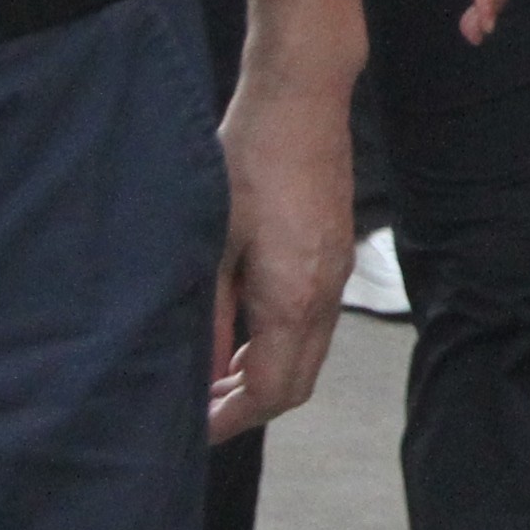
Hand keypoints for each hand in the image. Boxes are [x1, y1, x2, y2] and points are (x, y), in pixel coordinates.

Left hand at [210, 71, 351, 440]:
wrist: (301, 100)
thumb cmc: (248, 160)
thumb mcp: (211, 242)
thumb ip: (208, 315)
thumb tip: (200, 372)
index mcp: (294, 297)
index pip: (272, 391)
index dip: (231, 420)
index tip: (192, 429)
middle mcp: (326, 293)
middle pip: (298, 383)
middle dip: (250, 406)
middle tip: (199, 410)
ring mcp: (337, 273)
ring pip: (308, 354)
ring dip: (265, 374)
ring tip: (213, 373)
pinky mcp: (336, 253)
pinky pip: (315, 322)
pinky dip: (279, 343)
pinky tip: (241, 330)